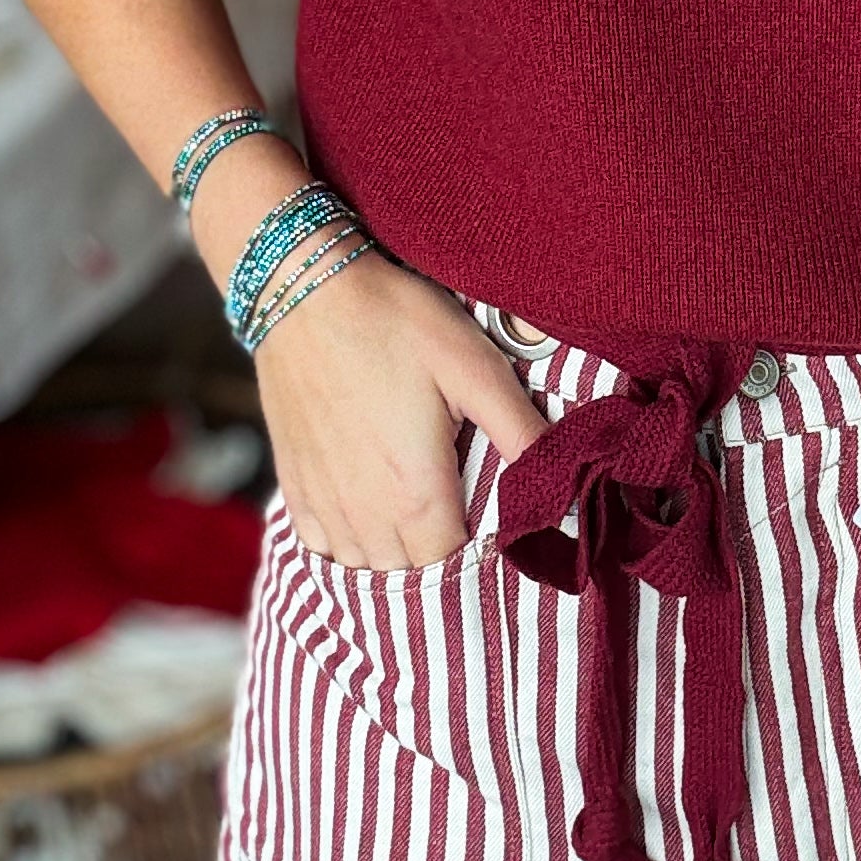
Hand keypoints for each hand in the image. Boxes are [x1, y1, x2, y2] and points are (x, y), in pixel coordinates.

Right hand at [248, 253, 547, 568]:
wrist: (302, 288)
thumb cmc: (394, 322)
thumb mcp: (475, 367)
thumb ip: (523, 432)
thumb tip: (569, 484)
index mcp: (416, 495)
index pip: (456, 565)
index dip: (480, 549)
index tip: (495, 520)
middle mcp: (364, 515)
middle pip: (412, 572)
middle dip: (440, 554)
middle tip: (462, 509)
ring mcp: (322, 504)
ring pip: (365, 565)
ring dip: (395, 552)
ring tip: (418, 510)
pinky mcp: (292, 485)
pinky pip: (323, 546)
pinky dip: (349, 541)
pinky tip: (368, 509)